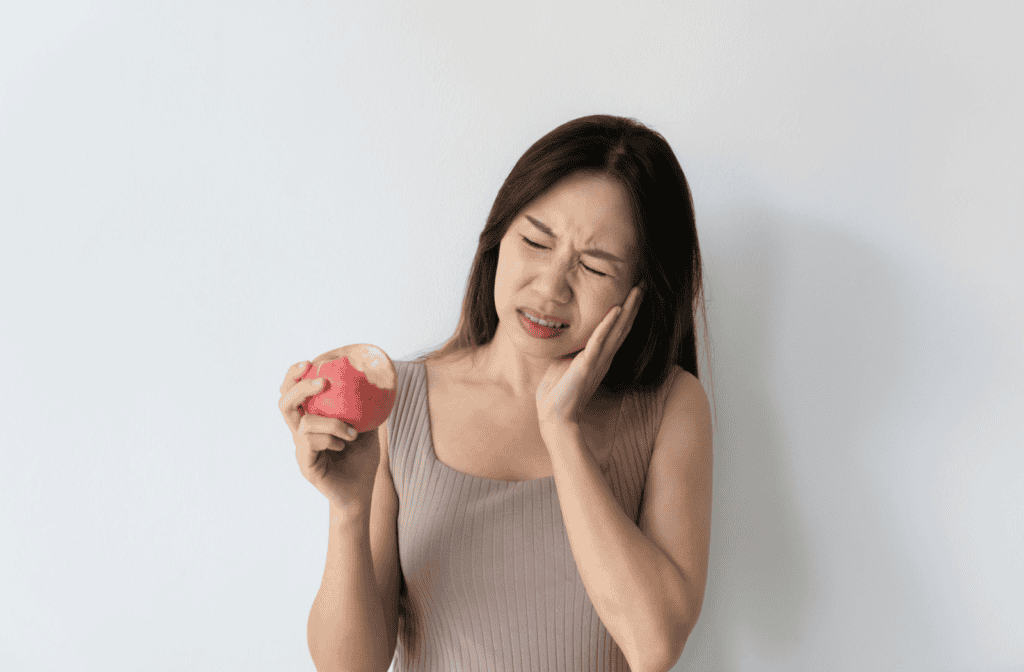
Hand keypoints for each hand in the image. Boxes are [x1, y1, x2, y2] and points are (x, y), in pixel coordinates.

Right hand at [278, 358, 380, 515]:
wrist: (360, 494)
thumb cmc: (361, 461)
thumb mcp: (367, 429)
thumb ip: (366, 408)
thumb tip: (382, 382)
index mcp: (311, 421)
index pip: (292, 393)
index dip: (294, 376)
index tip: (309, 362)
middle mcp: (301, 433)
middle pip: (284, 403)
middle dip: (299, 387)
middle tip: (321, 382)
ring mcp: (301, 449)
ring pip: (303, 423)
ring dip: (331, 422)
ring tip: (351, 432)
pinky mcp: (306, 464)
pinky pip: (311, 443)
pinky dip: (330, 438)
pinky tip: (344, 445)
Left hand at [535, 284, 644, 433]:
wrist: (554, 416)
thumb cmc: (557, 391)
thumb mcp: (564, 362)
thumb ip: (570, 348)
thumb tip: (565, 334)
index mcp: (599, 356)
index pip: (617, 329)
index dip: (627, 310)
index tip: (633, 290)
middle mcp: (603, 357)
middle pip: (623, 325)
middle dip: (633, 304)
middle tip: (644, 283)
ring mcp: (597, 360)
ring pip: (617, 330)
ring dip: (627, 308)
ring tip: (637, 290)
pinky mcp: (587, 365)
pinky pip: (599, 341)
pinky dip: (608, 325)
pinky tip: (616, 310)